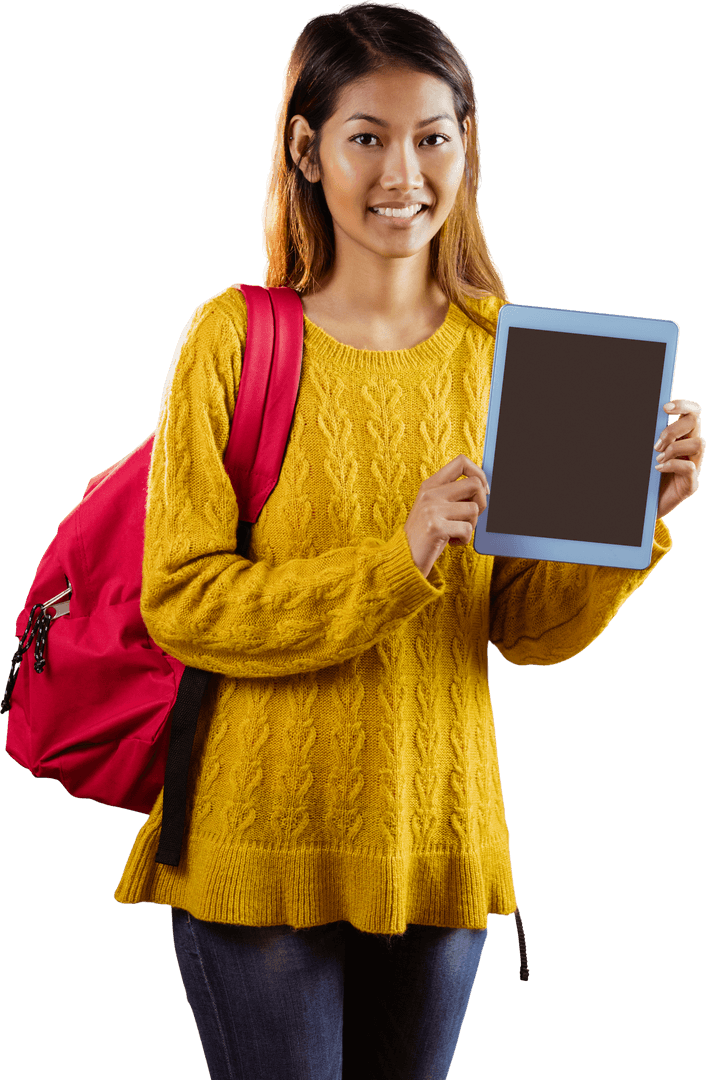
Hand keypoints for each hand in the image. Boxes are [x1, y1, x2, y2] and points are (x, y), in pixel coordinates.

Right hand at [403, 455, 488, 578]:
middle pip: (475, 484)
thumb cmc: (425, 533)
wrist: (404, 557)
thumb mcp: (434, 507)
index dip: (479, 473)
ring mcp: (432, 510)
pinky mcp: (436, 528)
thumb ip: (452, 495)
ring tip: (456, 531)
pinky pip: (467, 530)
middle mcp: (430, 493)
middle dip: (481, 503)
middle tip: (470, 516)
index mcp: (430, 485)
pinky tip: (451, 542)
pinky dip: (464, 540)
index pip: (461, 462)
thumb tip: (483, 486)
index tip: (482, 489)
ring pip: (474, 509)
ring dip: (471, 525)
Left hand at [654, 399, 703, 517]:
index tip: (665, 407)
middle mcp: (690, 449)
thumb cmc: (645, 476)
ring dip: (675, 448)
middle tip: (657, 444)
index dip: (683, 405)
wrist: (645, 504)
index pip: (692, 413)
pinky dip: (672, 465)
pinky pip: (690, 468)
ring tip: (658, 458)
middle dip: (674, 429)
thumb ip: (651, 437)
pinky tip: (658, 469)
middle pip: (696, 422)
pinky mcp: (691, 483)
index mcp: (682, 437)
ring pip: (698, 443)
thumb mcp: (646, 453)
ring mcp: (693, 466)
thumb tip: (647, 416)